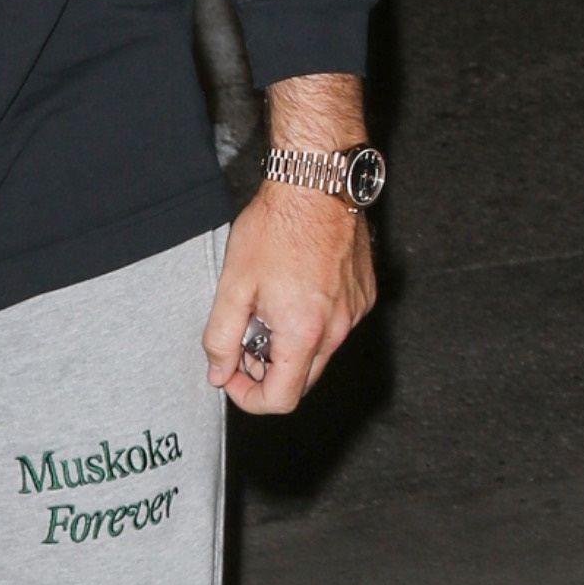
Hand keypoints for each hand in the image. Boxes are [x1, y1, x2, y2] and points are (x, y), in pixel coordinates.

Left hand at [204, 74, 378, 412]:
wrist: (318, 184)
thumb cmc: (277, 228)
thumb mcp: (233, 285)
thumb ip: (221, 338)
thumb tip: (219, 372)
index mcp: (303, 333)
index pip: (281, 399)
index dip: (248, 396)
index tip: (231, 373)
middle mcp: (337, 329)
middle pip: (302, 380)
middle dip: (268, 369)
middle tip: (245, 334)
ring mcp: (355, 311)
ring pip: (320, 352)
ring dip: (291, 344)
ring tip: (269, 304)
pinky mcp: (364, 294)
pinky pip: (336, 325)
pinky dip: (313, 320)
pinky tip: (295, 288)